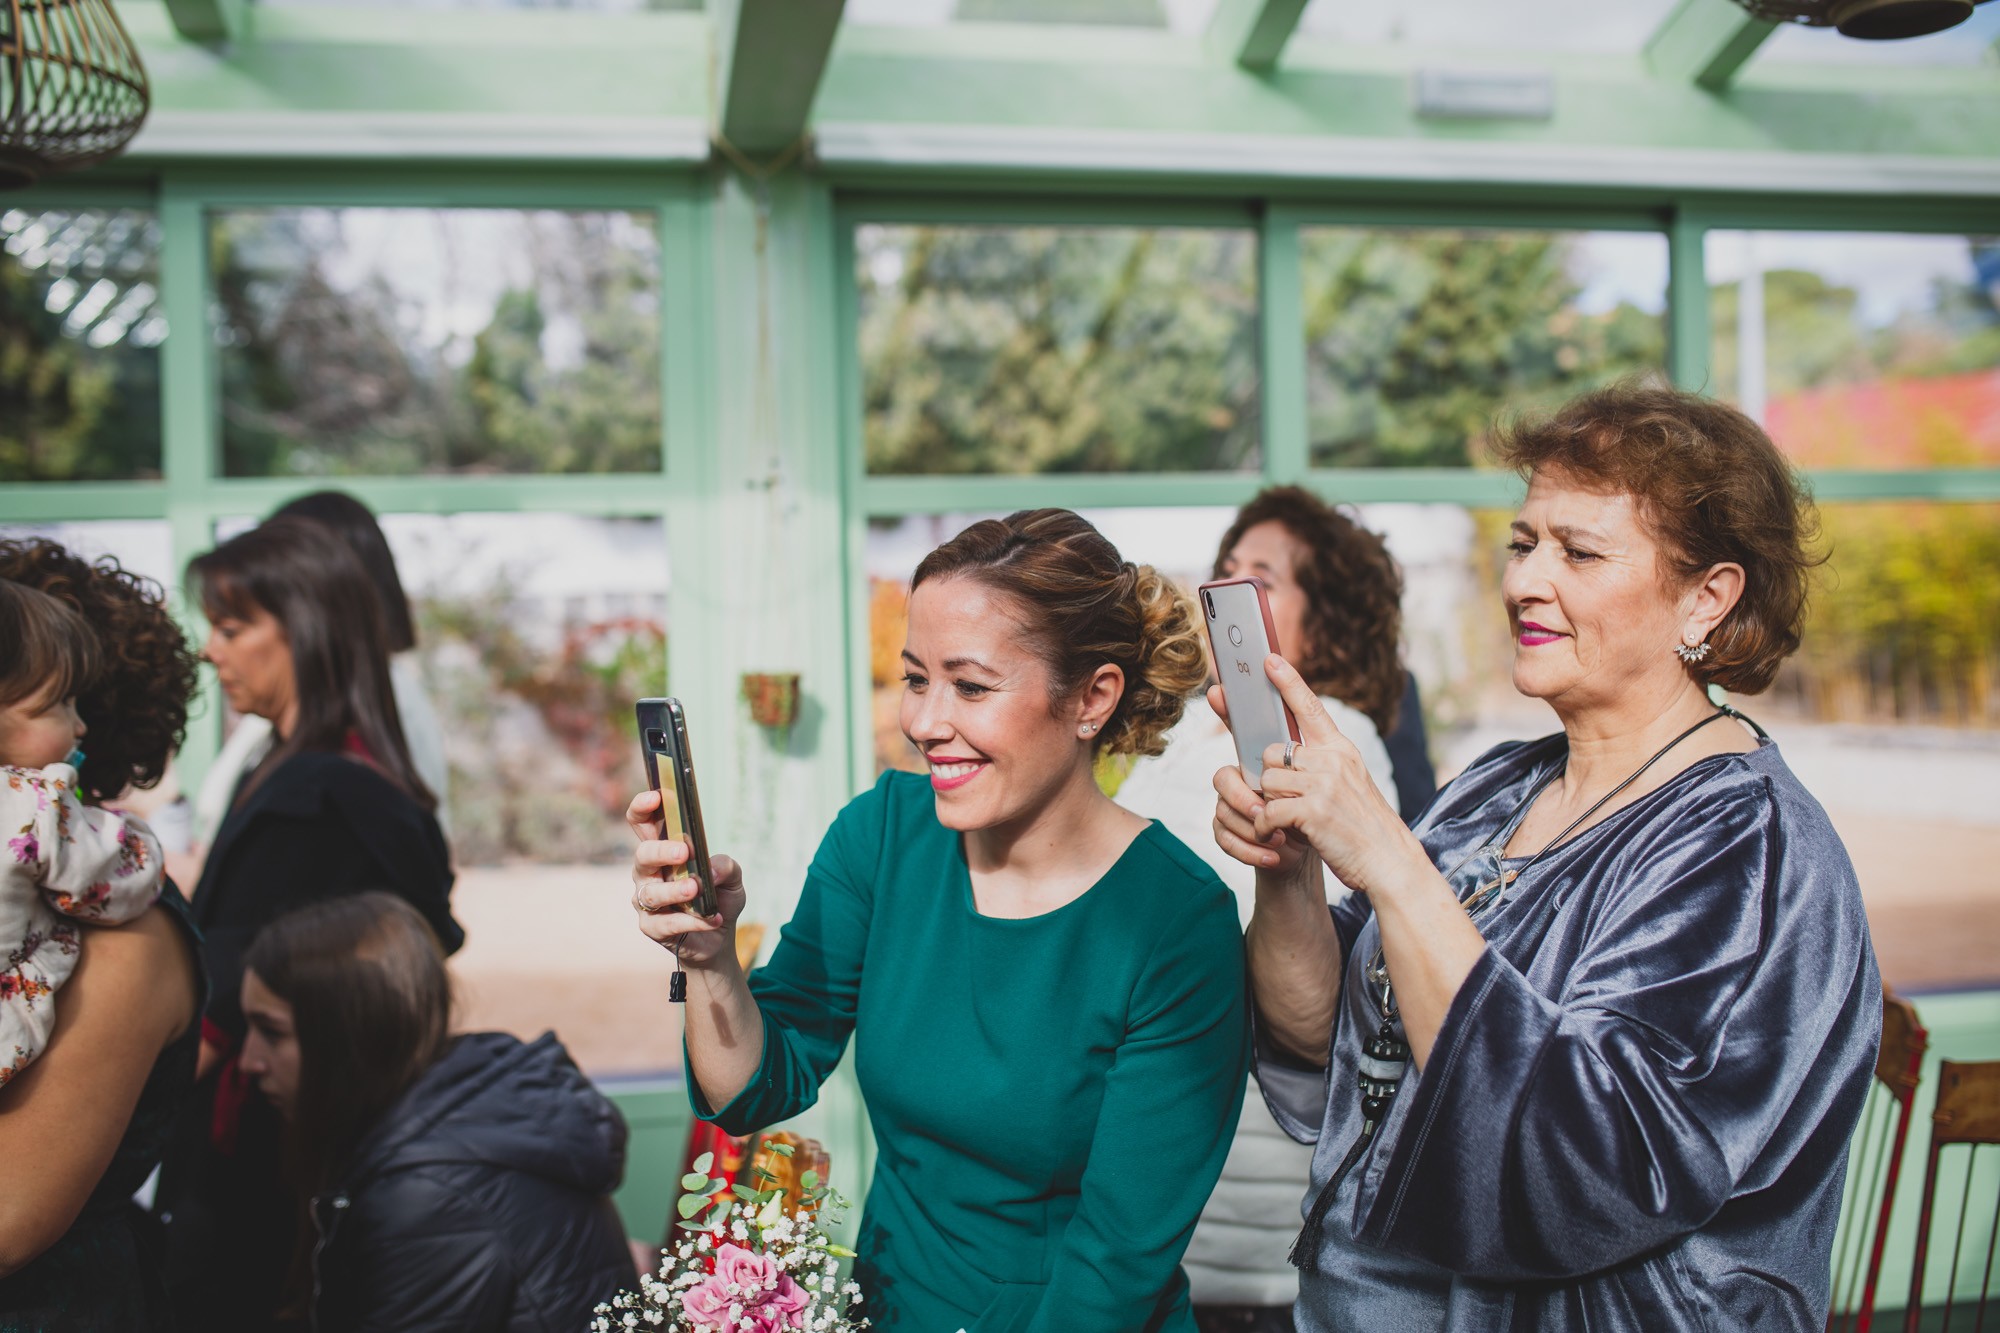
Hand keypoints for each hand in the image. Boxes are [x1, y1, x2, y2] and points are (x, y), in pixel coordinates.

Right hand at [626, 789, 746, 967]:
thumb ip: (727, 866)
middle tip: (684, 851)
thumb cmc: (718, 898)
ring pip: (651, 892)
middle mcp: (648, 872)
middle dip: (661, 850)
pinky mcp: (651, 926)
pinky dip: (690, 921)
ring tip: (695, 889)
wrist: (717, 939)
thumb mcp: (732, 878)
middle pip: (643, 854)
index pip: (643, 822)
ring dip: (674, 890)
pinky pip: (665, 923)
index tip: (656, 796)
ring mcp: (646, 899)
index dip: (643, 807)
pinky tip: (711, 919)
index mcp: (663, 849)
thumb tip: (711, 870)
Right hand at [1212, 752, 1306, 878]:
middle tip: (1266, 817)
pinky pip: (1226, 842)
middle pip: (1222, 788)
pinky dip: (1250, 852)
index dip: (1242, 785)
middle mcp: (1235, 790)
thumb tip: (1301, 744)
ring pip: (1223, 816)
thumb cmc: (1306, 811)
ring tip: (1280, 840)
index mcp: (1249, 773)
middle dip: (1243, 804)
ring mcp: (1228, 813)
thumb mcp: (1307, 790)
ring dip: (1252, 832)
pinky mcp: (1227, 836)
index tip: (1267, 798)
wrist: (1306, 843)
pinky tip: (1272, 858)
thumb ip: (1299, 767)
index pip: (1230, 770)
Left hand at [1247, 655, 1419, 894]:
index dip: (1287, 682)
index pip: (1311, 707)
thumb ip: (1322, 764)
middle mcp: (1333, 760)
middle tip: (1289, 802)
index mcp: (1342, 750)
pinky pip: (1267, 810)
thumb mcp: (1350, 783)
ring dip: (1270, 804)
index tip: (1268, 659)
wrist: (1390, 862)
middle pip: (1272, 752)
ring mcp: (1323, 783)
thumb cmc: (1364, 827)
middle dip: (1272, 778)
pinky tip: (1278, 837)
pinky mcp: (1312, 810)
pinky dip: (1265, 827)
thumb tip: (1286, 753)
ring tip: (1291, 822)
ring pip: (1267, 780)